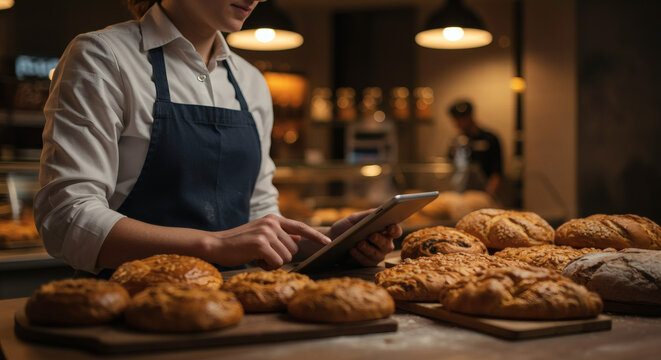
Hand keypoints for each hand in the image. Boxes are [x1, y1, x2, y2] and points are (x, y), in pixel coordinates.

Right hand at [209, 214, 330, 269]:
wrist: (216, 245)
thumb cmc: (240, 243)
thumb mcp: (262, 235)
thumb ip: (281, 236)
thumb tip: (299, 238)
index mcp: (274, 219)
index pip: (301, 227)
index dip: (315, 236)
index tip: (328, 243)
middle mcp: (272, 223)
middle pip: (294, 249)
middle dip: (281, 257)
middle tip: (263, 256)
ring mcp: (267, 232)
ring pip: (286, 257)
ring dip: (274, 263)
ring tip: (258, 257)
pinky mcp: (261, 244)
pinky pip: (277, 263)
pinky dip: (267, 266)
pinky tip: (255, 261)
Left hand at [329, 210, 402, 266]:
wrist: (332, 240)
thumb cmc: (346, 227)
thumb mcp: (355, 219)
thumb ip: (367, 214)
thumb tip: (379, 210)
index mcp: (384, 231)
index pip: (395, 231)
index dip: (395, 229)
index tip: (389, 227)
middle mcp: (384, 244)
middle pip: (387, 244)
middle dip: (379, 240)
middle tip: (371, 236)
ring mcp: (376, 255)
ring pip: (377, 254)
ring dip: (367, 249)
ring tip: (358, 243)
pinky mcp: (367, 263)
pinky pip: (365, 261)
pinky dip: (358, 255)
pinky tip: (352, 250)